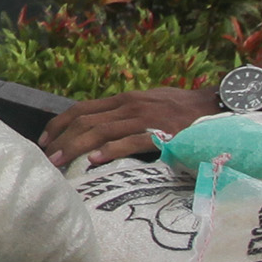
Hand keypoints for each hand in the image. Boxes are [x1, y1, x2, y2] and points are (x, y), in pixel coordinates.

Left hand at [39, 83, 220, 172]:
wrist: (216, 107)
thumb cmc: (183, 111)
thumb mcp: (148, 105)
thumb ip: (125, 115)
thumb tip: (100, 130)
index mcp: (125, 100)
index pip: (82, 108)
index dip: (60, 123)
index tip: (45, 139)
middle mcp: (130, 106)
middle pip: (86, 120)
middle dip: (62, 138)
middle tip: (46, 157)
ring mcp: (145, 118)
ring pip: (101, 131)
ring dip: (76, 147)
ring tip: (60, 162)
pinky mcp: (161, 134)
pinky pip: (131, 142)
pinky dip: (110, 151)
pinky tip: (94, 161)